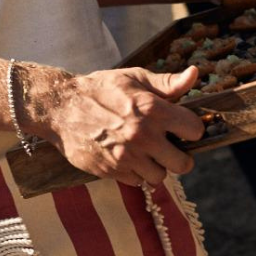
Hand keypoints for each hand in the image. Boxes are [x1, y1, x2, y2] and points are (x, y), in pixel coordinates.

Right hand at [25, 64, 203, 187]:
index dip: (193, 129)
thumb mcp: (136, 78)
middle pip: (183, 164)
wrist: (60, 107)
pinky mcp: (109, 171)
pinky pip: (136, 182)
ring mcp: (126, 157)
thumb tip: (195, 74)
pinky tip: (131, 159)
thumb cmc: (102, 89)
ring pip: (159, 176)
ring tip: (150, 155)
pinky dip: (137, 174)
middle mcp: (143, 136)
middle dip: (181, 156)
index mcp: (154, 110)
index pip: (194, 130)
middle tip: (172, 148)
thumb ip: (168, 82)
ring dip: (158, 167)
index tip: (185, 128)